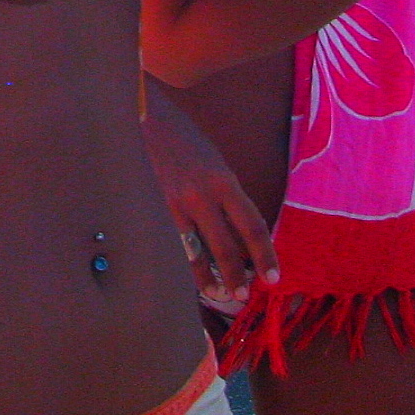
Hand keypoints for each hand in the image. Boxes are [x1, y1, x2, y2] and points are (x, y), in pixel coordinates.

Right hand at [141, 87, 277, 305]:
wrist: (141, 117)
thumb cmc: (181, 136)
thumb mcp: (213, 160)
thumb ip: (223, 192)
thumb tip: (234, 226)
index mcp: (223, 181)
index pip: (252, 226)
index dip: (266, 256)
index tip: (273, 278)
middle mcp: (202, 196)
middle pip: (227, 247)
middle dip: (239, 277)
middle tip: (245, 297)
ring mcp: (174, 205)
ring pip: (196, 252)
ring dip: (209, 278)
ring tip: (217, 295)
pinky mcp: (152, 209)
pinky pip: (173, 243)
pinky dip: (182, 262)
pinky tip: (185, 276)